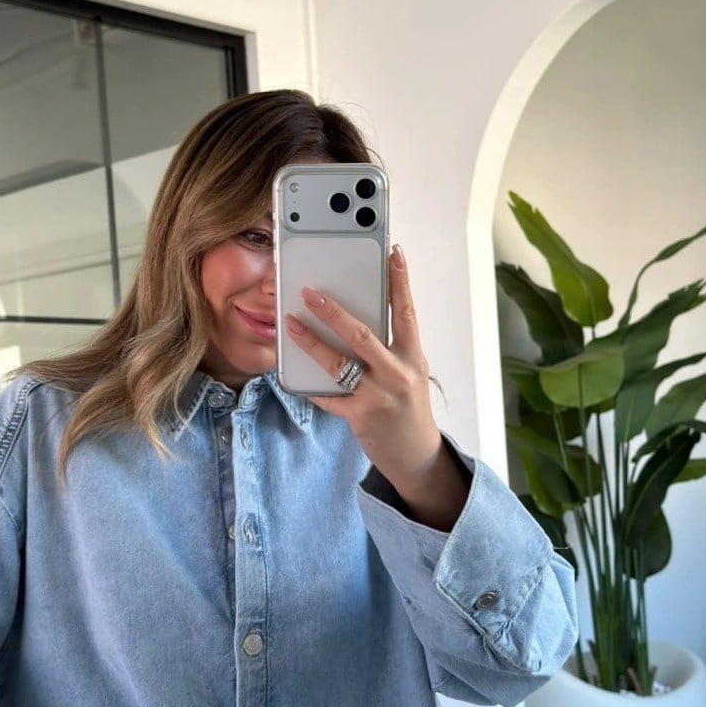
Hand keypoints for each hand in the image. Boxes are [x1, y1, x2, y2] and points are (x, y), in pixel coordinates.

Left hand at [283, 244, 442, 487]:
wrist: (415, 453)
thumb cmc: (406, 407)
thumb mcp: (407, 373)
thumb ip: (387, 348)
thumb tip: (351, 320)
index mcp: (412, 356)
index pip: (406, 312)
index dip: (400, 281)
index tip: (394, 253)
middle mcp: (398, 373)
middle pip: (363, 334)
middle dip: (334, 312)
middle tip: (310, 293)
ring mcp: (379, 395)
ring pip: (339, 363)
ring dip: (311, 342)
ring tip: (290, 325)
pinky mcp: (361, 416)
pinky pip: (328, 397)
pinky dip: (309, 386)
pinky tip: (290, 375)